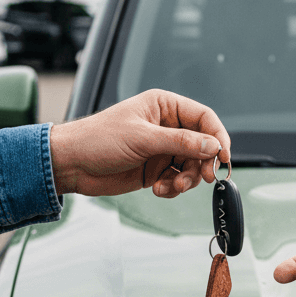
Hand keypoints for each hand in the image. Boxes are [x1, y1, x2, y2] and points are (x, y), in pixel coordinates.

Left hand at [49, 89, 229, 196]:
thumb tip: (212, 146)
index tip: (224, 156)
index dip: (218, 136)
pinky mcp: (154, 170)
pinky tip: (158, 189)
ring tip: (171, 187)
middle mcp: (166, 127)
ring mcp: (161, 149)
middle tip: (204, 178)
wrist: (71, 164)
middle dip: (203, 163)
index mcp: (164, 106)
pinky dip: (173, 188)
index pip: (203, 117)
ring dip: (187, 180)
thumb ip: (180, 142)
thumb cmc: (98, 139)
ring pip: (192, 166)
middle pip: (202, 145)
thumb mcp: (142, 138)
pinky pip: (177, 180)